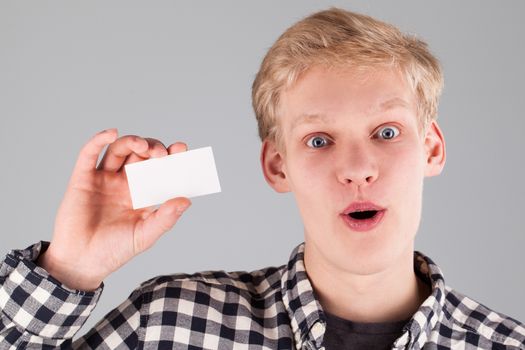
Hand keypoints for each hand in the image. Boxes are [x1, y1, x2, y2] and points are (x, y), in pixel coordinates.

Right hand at [37, 129, 190, 290]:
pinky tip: (111, 133)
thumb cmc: (114, 250)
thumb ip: (165, 218)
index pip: (159, 169)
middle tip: (161, 154)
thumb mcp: (145, 236)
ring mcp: (104, 179)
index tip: (182, 148)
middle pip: (140, 154)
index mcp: (142, 193)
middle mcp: (124, 182)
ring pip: (119, 150)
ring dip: (132, 142)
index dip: (170, 157)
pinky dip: (99, 140)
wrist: (81, 262)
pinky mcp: (82, 178)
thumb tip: (186, 200)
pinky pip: (89, 154)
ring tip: (143, 146)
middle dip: (153, 148)